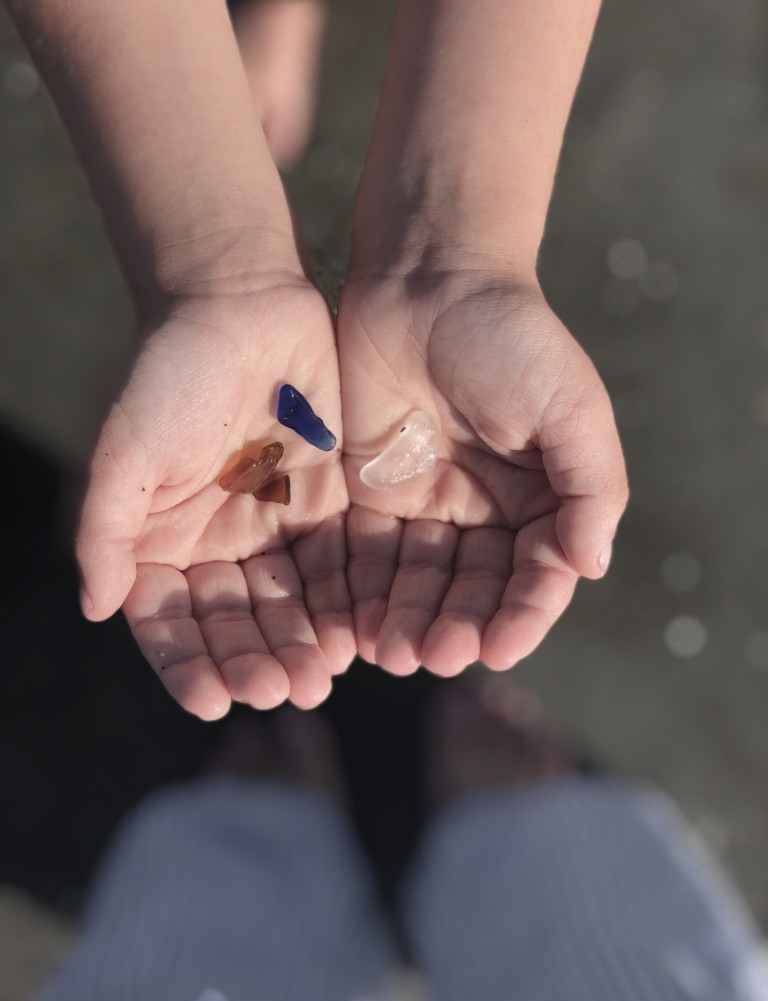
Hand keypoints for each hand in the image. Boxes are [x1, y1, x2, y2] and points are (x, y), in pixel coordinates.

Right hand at [77, 278, 352, 717]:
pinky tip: (355, 636)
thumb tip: (92, 609)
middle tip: (281, 691)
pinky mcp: (325, 508)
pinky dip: (342, 603)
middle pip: (235, 623)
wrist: (241, 305)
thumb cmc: (170, 373)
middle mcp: (216, 546)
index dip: (187, 664)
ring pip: (288, 606)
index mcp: (161, 541)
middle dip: (255, 660)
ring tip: (319, 679)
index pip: (170, 621)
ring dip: (301, 644)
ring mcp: (272, 530)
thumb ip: (106, 529)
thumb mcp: (126, 449)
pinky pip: (335, 568)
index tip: (212, 701)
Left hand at [337, 272, 627, 676]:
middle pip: (472, 589)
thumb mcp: (571, 408)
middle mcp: (484, 513)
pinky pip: (367, 555)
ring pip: (418, 582)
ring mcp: (426, 506)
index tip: (501, 648)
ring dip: (407, 620)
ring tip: (391, 654)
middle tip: (435, 655)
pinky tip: (355, 625)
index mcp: (540, 500)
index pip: (535, 575)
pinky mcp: (371, 494)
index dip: (522, 614)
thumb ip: (591, 487)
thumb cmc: (511, 339)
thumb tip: (591, 566)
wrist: (427, 281)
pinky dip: (363, 592)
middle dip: (456, 625)